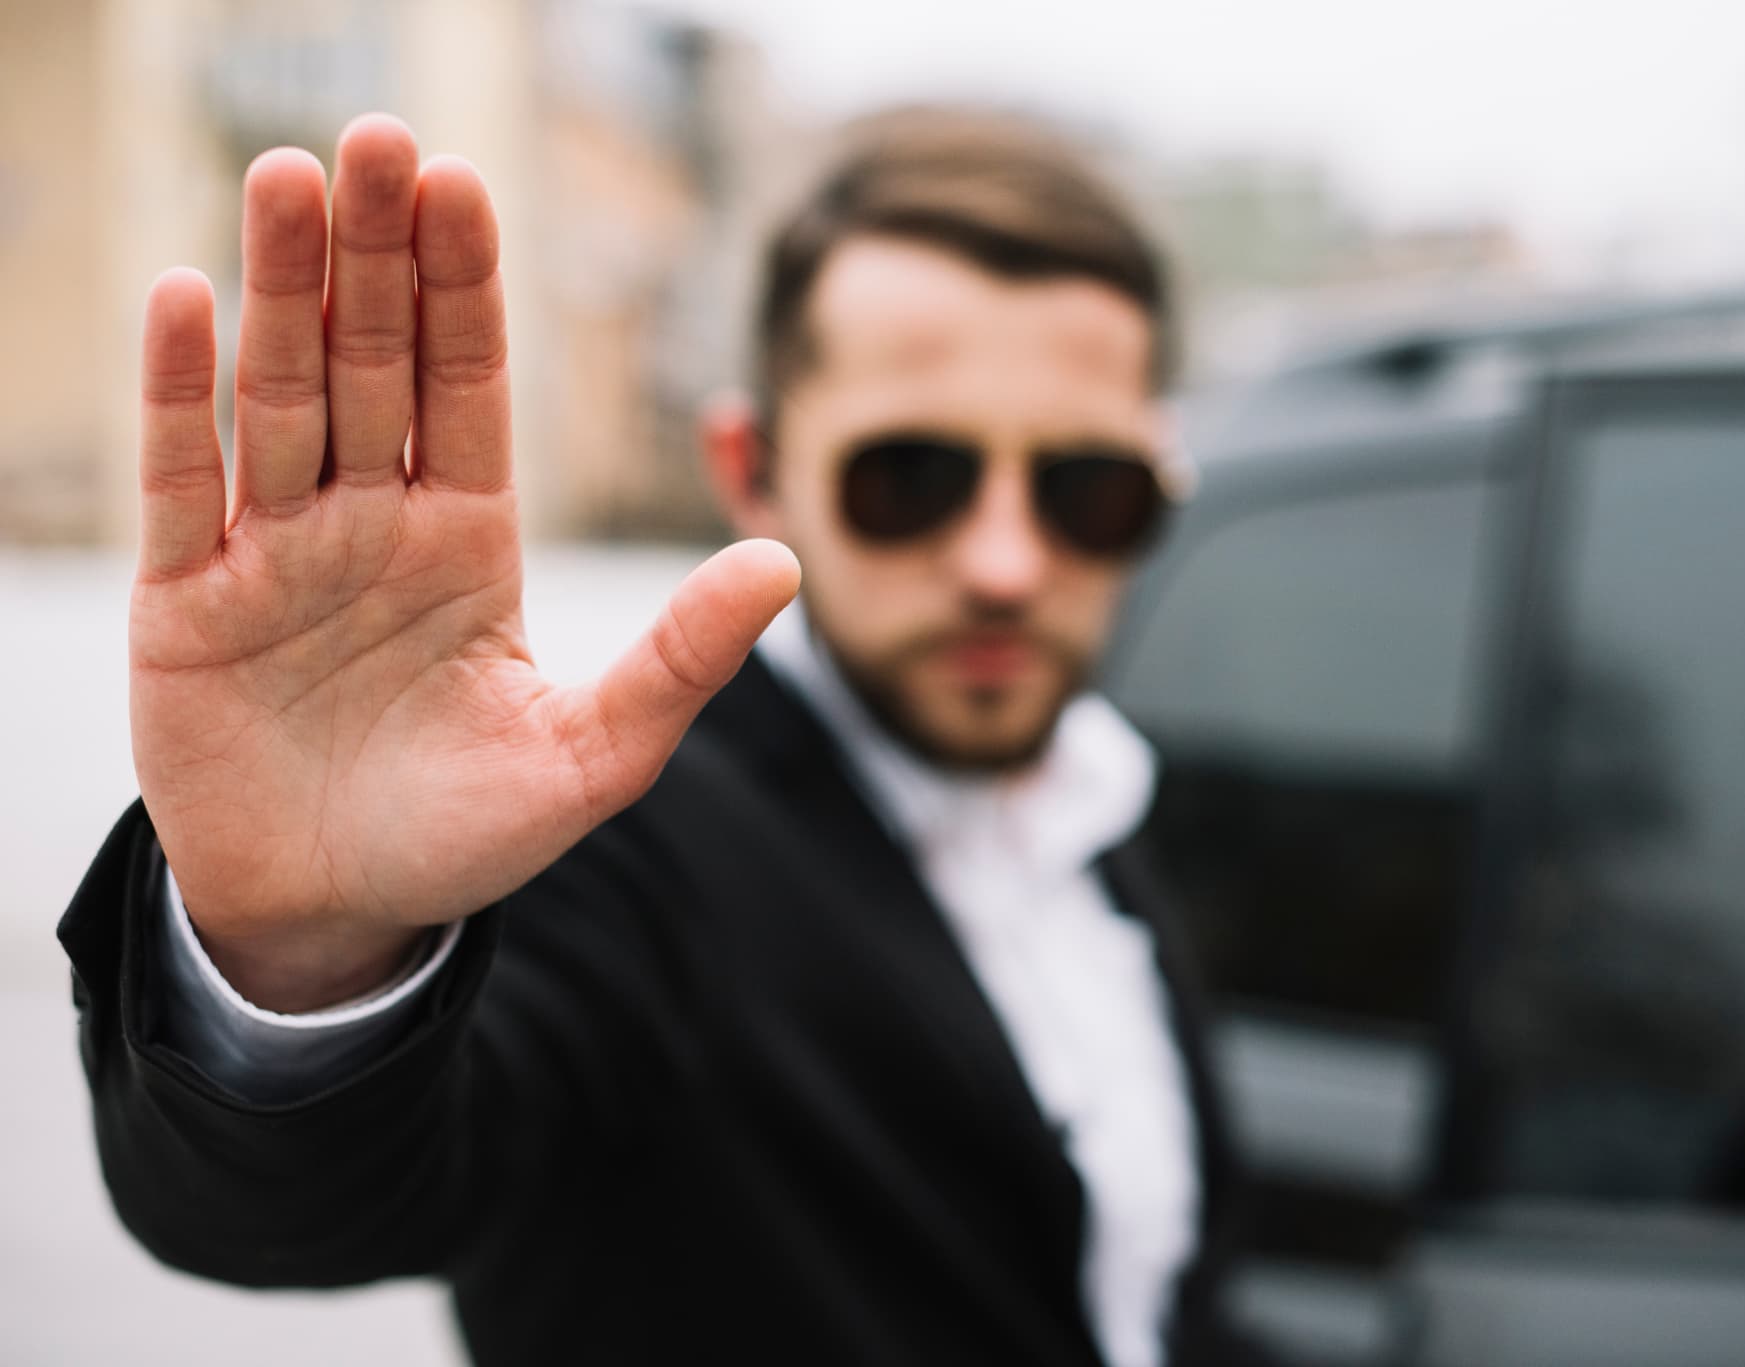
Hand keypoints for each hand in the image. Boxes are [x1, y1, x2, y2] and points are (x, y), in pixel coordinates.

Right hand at [130, 116, 797, 1010]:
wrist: (342, 918)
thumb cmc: (471, 836)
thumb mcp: (597, 755)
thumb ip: (682, 658)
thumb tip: (787, 562)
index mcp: (469, 539)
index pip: (469, 387)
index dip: (464, 290)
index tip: (465, 186)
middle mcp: (373, 523)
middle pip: (373, 363)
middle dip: (376, 256)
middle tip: (380, 139)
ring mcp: (276, 553)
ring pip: (279, 397)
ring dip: (282, 291)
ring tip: (291, 178)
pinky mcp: (189, 603)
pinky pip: (184, 484)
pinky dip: (181, 397)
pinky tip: (187, 298)